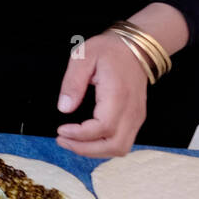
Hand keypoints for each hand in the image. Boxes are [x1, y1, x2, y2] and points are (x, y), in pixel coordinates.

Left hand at [55, 31, 148, 157]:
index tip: (61, 130)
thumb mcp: (83, 57)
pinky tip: (85, 139)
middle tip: (62, 140)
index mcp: (118, 95)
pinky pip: (122, 142)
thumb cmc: (109, 50)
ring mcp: (137, 117)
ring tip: (71, 141)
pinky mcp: (135, 119)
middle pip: (114, 145)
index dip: (80, 135)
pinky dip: (103, 146)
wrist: (136, 48)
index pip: (103, 127)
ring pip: (120, 148)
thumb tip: (64, 109)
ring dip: (94, 151)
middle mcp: (132, 111)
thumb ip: (72, 83)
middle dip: (85, 149)